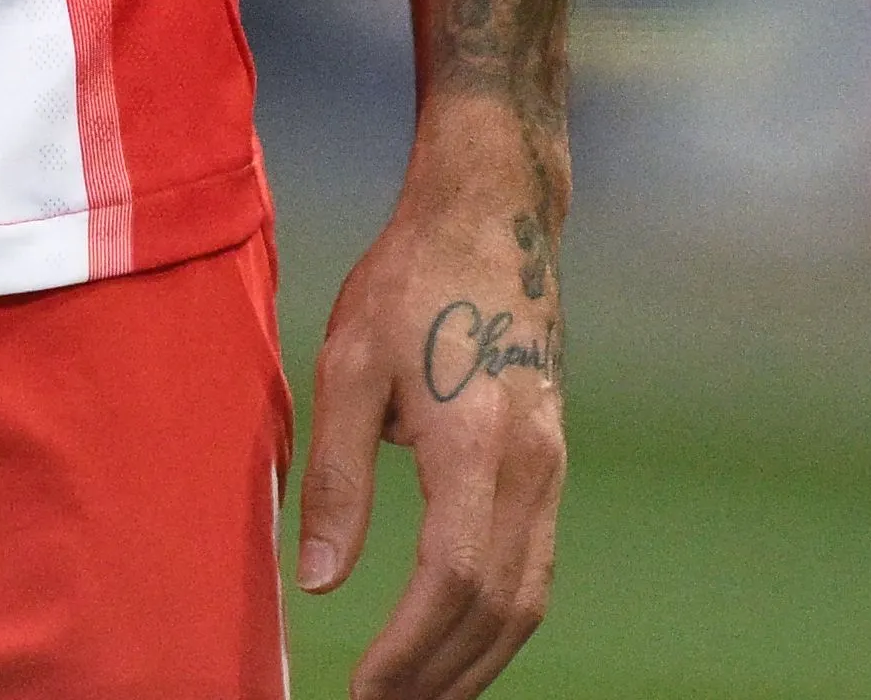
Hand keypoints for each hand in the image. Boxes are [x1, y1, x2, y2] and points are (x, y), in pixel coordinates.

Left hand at [296, 132, 566, 699]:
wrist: (494, 218)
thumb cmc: (413, 279)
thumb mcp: (349, 363)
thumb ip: (336, 477)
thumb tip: (317, 579)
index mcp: (477, 441)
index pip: (450, 579)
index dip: (408, 649)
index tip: (360, 690)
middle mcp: (532, 464)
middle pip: (499, 606)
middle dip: (441, 675)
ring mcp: (553, 465)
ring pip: (529, 596)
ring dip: (476, 661)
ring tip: (417, 695)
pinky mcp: (553, 461)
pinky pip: (537, 566)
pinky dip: (500, 619)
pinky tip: (459, 639)